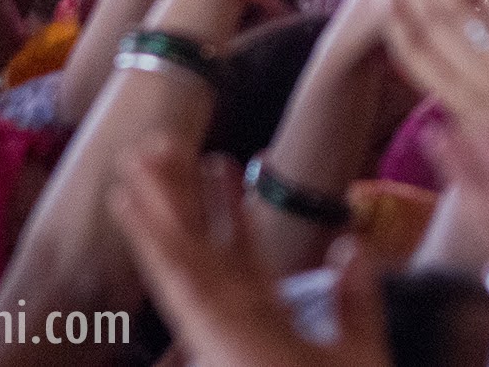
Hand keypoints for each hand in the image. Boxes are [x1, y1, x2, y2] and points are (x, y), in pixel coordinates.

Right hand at [112, 136, 393, 366]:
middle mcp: (232, 320)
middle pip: (203, 244)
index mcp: (263, 324)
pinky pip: (175, 276)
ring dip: (157, 203)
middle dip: (183, 196)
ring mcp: (214, 326)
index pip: (243, 253)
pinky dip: (152, 237)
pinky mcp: (209, 330)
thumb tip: (352, 247)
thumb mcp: (358, 348)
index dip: (231, 209)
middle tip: (163, 143)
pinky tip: (130, 200)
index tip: (222, 162)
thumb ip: (355, 301)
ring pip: (179, 252)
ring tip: (141, 152)